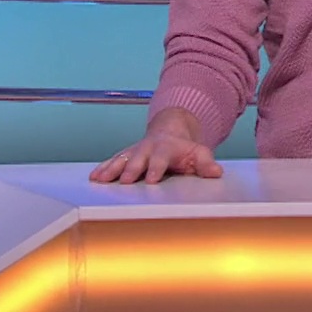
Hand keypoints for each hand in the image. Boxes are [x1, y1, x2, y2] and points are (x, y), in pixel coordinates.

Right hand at [89, 110, 222, 183]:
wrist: (170, 130)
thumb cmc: (184, 148)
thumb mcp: (199, 153)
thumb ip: (206, 164)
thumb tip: (216, 172)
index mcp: (165, 149)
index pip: (160, 160)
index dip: (155, 169)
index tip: (151, 179)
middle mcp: (147, 149)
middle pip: (137, 159)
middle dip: (130, 169)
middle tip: (125, 181)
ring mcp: (135, 152)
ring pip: (121, 159)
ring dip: (111, 169)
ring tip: (101, 179)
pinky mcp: (126, 156)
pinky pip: (113, 161)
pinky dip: (103, 168)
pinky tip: (94, 177)